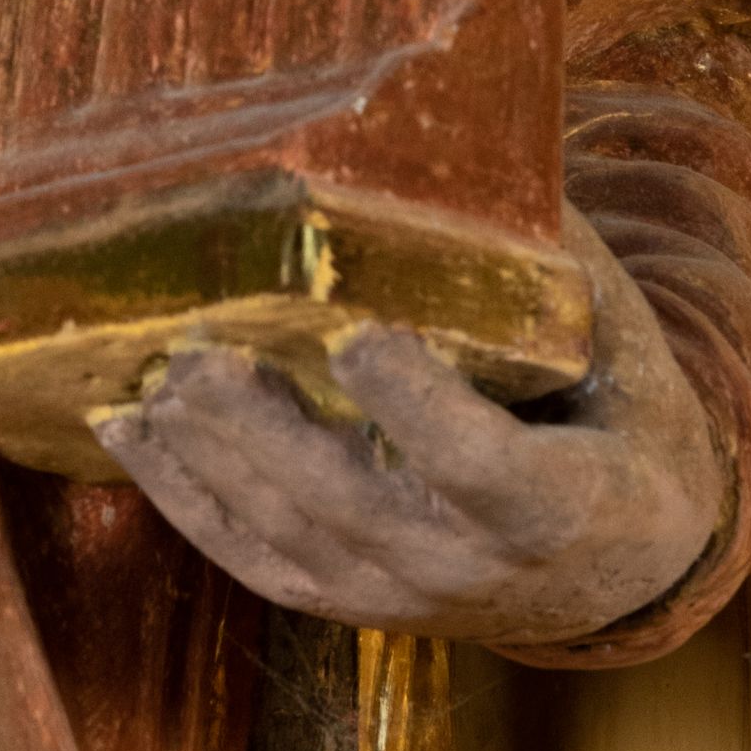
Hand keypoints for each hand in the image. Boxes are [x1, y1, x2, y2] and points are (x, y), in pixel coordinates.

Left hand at [93, 211, 724, 652]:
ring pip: (290, 534)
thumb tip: (478, 146)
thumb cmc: (612, 423)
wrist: (621, 568)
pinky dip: (184, 498)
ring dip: (208, 459)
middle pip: (353, 506)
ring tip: (151, 377)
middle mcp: (471, 566)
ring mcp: (402, 596)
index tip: (358, 334)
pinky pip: (254, 559)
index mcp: (555, 503)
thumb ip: (558, 267)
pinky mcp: (348, 604)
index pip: (478, 461)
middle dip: (267, 433)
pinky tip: (130, 430)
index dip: (416, 405)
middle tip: (201, 351)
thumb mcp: (618, 350)